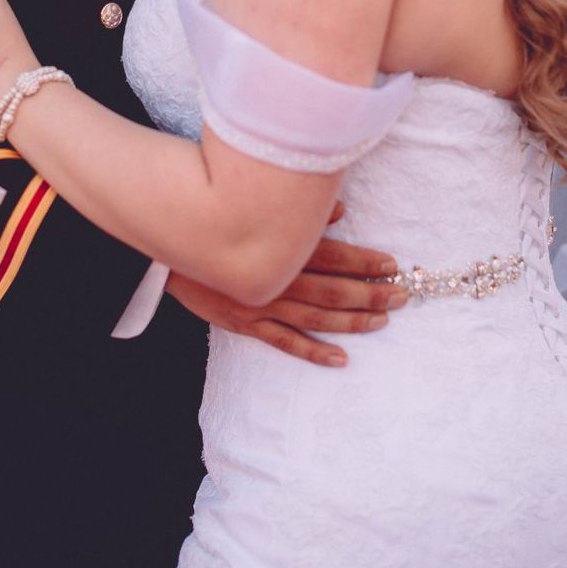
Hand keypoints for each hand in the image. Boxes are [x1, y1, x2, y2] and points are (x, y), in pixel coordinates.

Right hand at [168, 204, 403, 367]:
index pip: (332, 256)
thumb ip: (297, 214)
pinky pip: (285, 342)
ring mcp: (260, 305)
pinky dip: (313, 352)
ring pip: (315, 319)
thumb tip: (339, 211)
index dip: (364, 261)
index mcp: (278, 247)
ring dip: (351, 321)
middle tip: (401, 296)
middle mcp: (274, 278)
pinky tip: (340, 358)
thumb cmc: (215, 220)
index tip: (392, 264)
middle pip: (331, 290)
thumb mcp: (252, 210)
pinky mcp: (246, 323)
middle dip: (369, 293)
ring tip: (382, 321)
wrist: (165, 245)